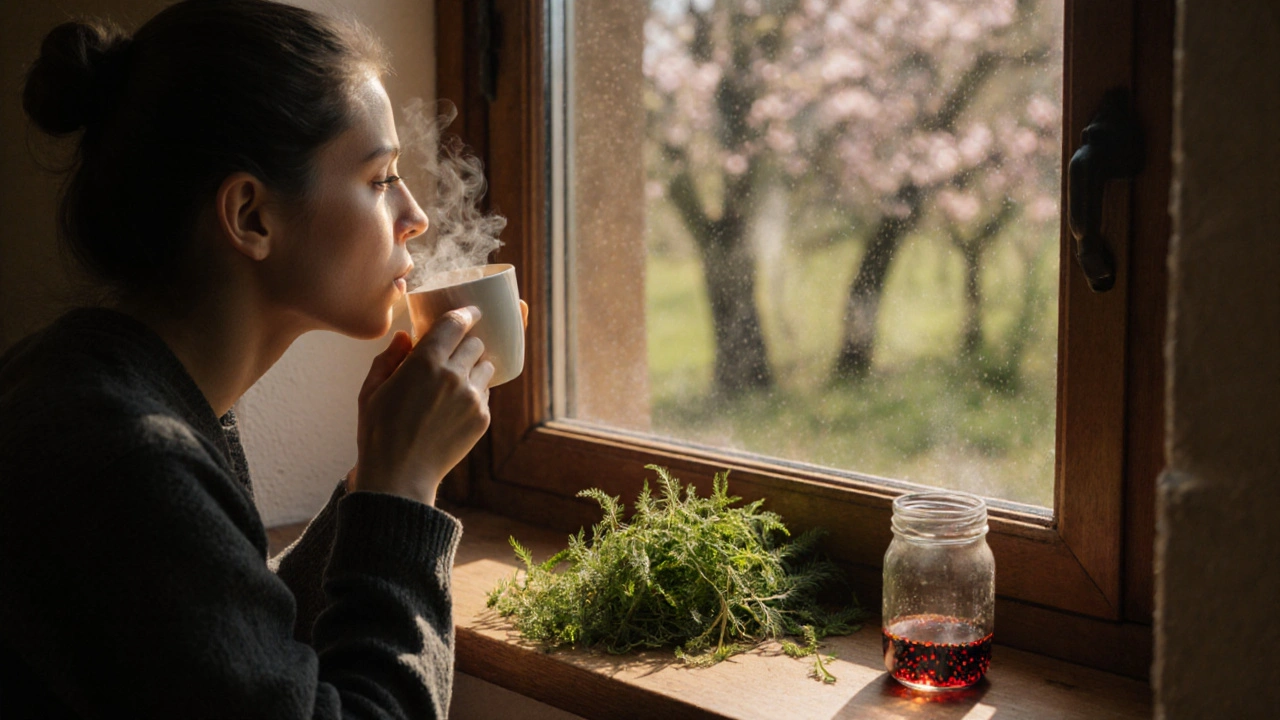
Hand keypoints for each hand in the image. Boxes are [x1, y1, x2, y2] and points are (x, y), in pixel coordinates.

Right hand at [350, 306, 494, 505]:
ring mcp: (472, 397)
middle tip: (455, 353)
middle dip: (467, 343)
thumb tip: (406, 337)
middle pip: (476, 343)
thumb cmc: (378, 432)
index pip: (456, 323)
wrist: (400, 476)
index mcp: (424, 362)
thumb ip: (389, 358)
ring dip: (475, 367)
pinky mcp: (482, 418)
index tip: (471, 312)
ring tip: (457, 380)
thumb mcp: (371, 390)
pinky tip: (455, 406)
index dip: (466, 313)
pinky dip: (476, 392)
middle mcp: (453, 375)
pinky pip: (486, 393)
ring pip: (487, 367)